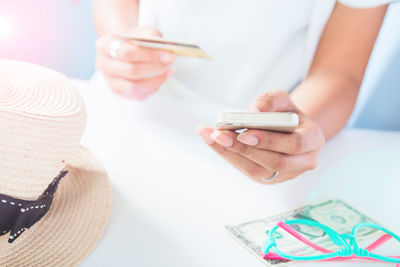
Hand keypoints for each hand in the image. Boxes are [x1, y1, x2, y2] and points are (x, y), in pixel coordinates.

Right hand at [95, 27, 174, 99]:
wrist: (124, 48)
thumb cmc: (133, 40)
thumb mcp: (142, 32)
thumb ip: (151, 36)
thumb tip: (165, 48)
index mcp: (104, 45)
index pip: (127, 52)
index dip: (150, 55)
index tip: (168, 55)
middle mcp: (103, 64)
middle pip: (131, 71)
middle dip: (154, 67)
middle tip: (169, 62)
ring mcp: (109, 80)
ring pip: (133, 87)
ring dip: (154, 81)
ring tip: (167, 72)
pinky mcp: (118, 92)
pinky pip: (137, 95)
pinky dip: (152, 88)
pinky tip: (160, 79)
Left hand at [197, 89, 324, 183]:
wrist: (291, 129)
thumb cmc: (286, 113)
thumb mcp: (282, 99)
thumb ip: (268, 101)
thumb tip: (251, 112)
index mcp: (313, 140)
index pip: (294, 144)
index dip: (269, 141)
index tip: (243, 132)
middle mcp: (304, 162)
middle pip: (274, 162)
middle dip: (243, 148)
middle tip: (219, 135)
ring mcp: (287, 174)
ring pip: (258, 171)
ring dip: (231, 154)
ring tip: (211, 137)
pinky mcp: (270, 179)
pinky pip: (249, 171)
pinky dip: (230, 157)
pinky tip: (215, 144)